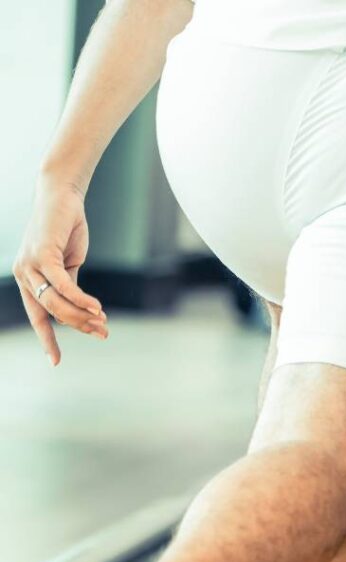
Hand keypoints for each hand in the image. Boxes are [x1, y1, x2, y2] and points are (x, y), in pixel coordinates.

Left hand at [11, 178, 106, 365]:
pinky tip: (96, 307)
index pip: (38, 317)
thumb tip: (78, 312)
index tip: (55, 362)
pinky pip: (63, 285)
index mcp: (27, 280)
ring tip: (102, 321)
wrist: (62, 197)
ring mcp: (29, 265)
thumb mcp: (68, 265)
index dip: (47, 340)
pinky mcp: (43, 254)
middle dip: (79, 326)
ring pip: (57, 302)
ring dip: (81, 315)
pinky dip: (80, 298)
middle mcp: (23, 274)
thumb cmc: (65, 230)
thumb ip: (68, 287)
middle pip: (52, 312)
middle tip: (103, 332)